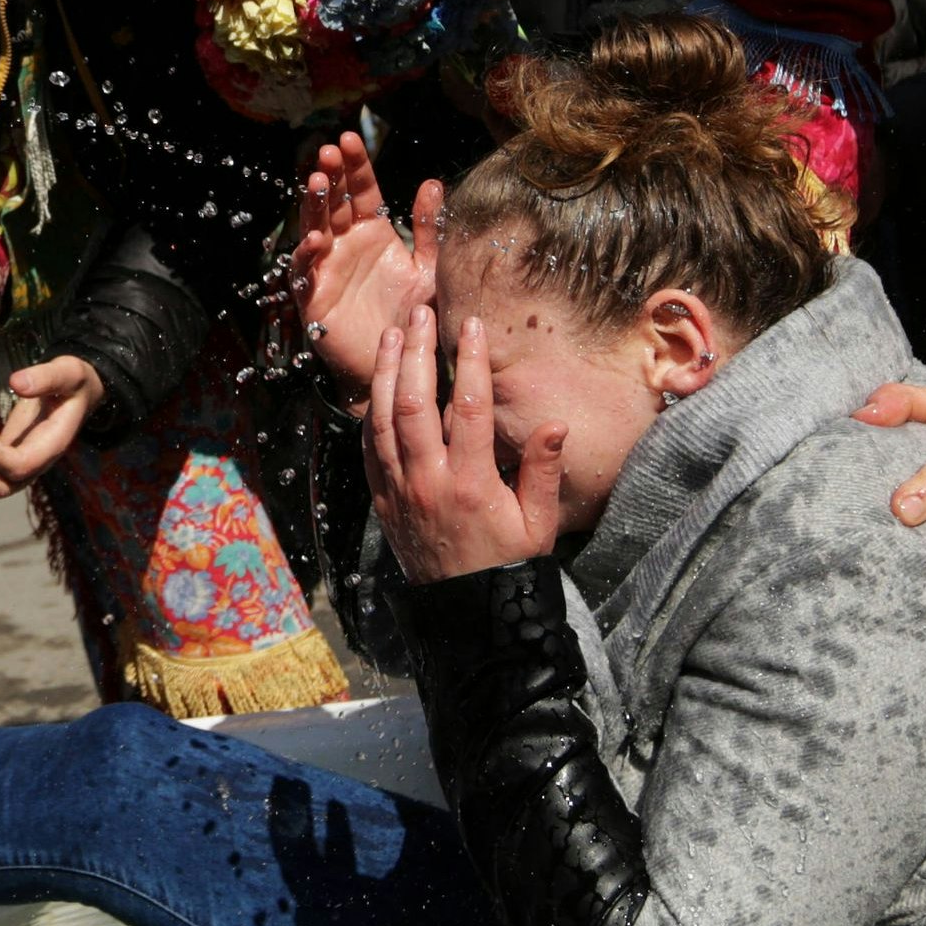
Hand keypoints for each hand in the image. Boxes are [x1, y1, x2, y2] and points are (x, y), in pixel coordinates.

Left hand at [0, 357, 102, 493]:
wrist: (76, 394)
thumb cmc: (73, 383)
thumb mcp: (67, 372)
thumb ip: (46, 377)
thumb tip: (15, 384)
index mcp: (51, 445)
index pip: (18, 468)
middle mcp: (37, 461)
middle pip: (2, 487)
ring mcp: (23, 462)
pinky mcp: (10, 456)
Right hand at [291, 133, 426, 385]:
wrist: (401, 363)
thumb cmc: (413, 316)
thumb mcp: (428, 269)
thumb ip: (429, 229)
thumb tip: (432, 183)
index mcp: (373, 233)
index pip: (361, 190)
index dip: (355, 166)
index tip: (350, 138)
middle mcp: (345, 245)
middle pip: (333, 202)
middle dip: (330, 175)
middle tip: (329, 150)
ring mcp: (327, 268)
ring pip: (314, 228)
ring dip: (314, 205)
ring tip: (318, 181)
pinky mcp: (314, 297)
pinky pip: (306, 272)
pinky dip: (307, 254)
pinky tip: (316, 239)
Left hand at [367, 303, 570, 584]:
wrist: (466, 611)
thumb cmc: (508, 564)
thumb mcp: (539, 524)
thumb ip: (543, 471)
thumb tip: (556, 424)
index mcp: (470, 484)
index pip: (468, 409)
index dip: (470, 363)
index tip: (471, 327)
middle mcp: (428, 482)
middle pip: (413, 404)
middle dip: (416, 353)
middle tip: (421, 314)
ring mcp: (399, 491)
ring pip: (383, 421)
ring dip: (387, 374)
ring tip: (395, 335)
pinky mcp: (382, 501)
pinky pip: (370, 449)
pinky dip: (372, 413)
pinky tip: (379, 387)